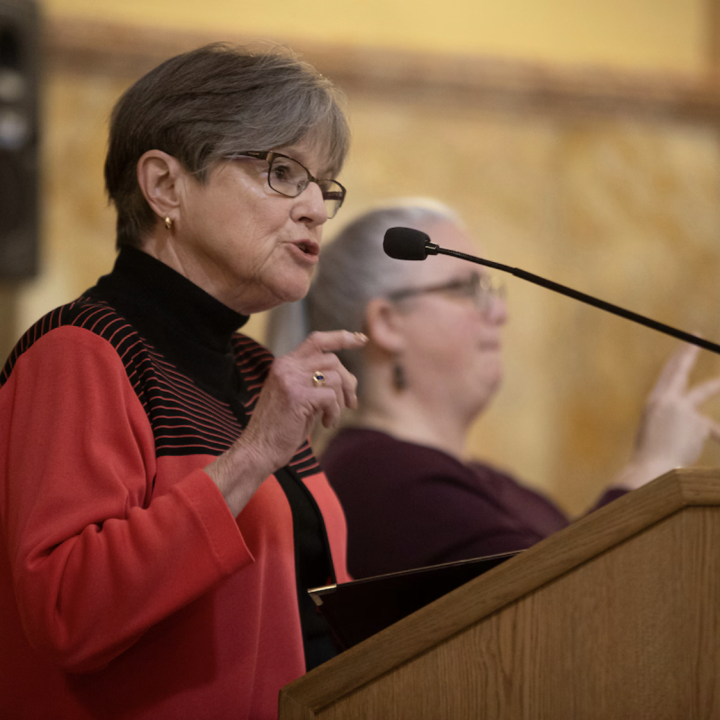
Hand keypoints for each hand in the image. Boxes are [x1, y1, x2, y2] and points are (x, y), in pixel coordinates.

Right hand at [206, 330, 367, 514]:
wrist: (257, 450)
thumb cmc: (280, 429)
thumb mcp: (298, 397)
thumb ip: (316, 382)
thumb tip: (348, 379)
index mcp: (285, 364)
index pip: (318, 340)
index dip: (342, 338)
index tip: (361, 339)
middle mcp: (286, 366)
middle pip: (332, 360)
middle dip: (348, 382)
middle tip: (351, 403)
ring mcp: (290, 379)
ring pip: (335, 377)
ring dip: (341, 401)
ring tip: (331, 418)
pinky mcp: (297, 396)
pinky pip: (331, 397)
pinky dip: (334, 413)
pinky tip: (326, 424)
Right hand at [615, 343, 719, 489]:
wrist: (650, 471)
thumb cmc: (652, 457)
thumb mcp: (663, 434)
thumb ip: (684, 425)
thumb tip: (712, 429)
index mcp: (654, 402)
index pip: (668, 373)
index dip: (679, 357)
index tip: (689, 342)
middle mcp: (667, 400)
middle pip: (680, 368)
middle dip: (688, 351)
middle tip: (696, 335)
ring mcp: (682, 409)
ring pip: (705, 389)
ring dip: (717, 383)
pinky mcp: (697, 422)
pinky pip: (711, 430)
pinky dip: (710, 437)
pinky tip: (689, 448)